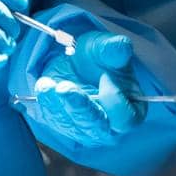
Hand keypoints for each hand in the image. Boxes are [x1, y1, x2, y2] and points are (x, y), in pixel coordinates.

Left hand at [21, 32, 141, 146]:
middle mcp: (110, 126)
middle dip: (79, 109)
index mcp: (131, 110)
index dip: (115, 101)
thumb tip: (120, 47)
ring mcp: (86, 128)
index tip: (105, 78)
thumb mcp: (108, 48)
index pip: (125, 118)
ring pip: (72, 125)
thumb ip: (116, 49)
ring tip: (48, 85)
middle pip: (97, 128)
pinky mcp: (64, 123)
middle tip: (65, 89)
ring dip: (58, 106)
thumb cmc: (101, 58)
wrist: (78, 59)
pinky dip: (47, 104)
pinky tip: (44, 85)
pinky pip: (54, 119)